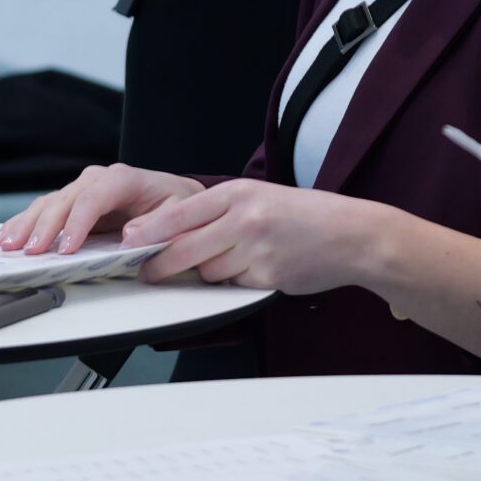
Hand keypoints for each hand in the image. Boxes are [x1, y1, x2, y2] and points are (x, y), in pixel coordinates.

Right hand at [0, 164, 203, 254]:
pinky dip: (24, 223)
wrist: (173, 195)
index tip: (66, 249)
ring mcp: (82, 189)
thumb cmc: (176, 204)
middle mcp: (97, 179)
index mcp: (123, 179)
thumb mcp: (178, 213)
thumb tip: (130, 235)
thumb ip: (158, 224)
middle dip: (44, 227)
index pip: (94, 198)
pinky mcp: (72, 202)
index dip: (77, 223)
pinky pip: (44, 210)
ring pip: (48, 203)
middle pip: (64, 200)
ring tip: (7, 245)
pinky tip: (7, 235)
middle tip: (30, 252)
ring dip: (26, 224)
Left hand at [121, 180, 392, 292]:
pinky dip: (236, 282)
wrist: (351, 235)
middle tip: (146, 272)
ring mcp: (255, 250)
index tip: (128, 241)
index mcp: (238, 194)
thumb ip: (219, 214)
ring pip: (207, 271)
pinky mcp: (266, 277)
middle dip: (160, 265)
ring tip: (236, 258)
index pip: (180, 214)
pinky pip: (234, 286)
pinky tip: (258, 268)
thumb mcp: (259, 199)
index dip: (150, 231)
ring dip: (210, 273)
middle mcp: (244, 219)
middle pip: (184, 249)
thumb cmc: (304, 217)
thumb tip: (174, 236)